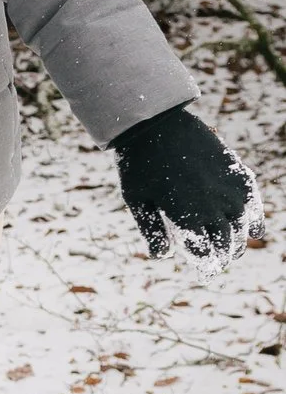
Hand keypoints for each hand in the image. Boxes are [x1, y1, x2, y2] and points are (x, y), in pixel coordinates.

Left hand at [114, 104, 259, 260]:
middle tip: (218, 264)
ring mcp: (226, 189)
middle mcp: (212, 206)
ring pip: (242, 226)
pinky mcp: (235, 172)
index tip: (206, 272)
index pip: (204, 254)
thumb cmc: (139, 162)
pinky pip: (252, 202)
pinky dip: (256, 218)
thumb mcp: (136, 199)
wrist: (155, 122)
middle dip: (223, 258)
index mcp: (186, 217)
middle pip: (225, 244)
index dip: (207, 266)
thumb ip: (151, 229)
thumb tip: (162, 255)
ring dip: (239, 242)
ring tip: (232, 251)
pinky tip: (255, 230)